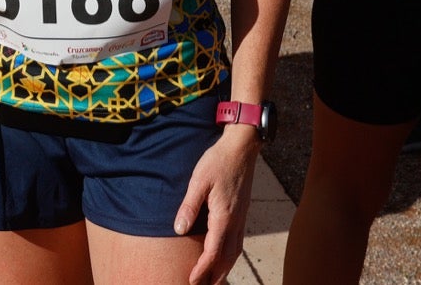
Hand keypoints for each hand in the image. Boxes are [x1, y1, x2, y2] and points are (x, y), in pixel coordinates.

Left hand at [175, 126, 257, 284]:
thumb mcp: (198, 181)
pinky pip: (238, 243)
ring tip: (212, 280)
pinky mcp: (242, 214)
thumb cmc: (218, 162)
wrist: (242, 148)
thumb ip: (189, 206)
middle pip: (227, 258)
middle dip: (214, 275)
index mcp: (224, 217)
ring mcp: (242, 218)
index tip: (191, 281)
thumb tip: (178, 229)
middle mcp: (236, 222)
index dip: (202, 269)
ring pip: (235, 252)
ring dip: (224, 269)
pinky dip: (230, 256)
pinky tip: (223, 258)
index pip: (213, 252)